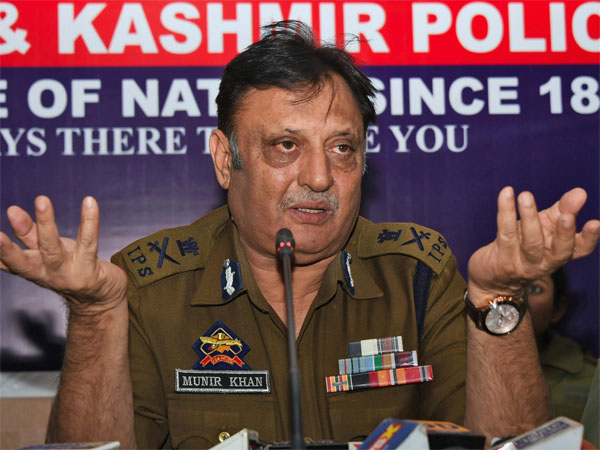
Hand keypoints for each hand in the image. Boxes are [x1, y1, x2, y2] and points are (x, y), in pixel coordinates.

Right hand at [0, 196, 127, 314]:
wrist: (102, 299)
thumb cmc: (72, 270)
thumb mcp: (47, 253)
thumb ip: (30, 234)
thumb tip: (11, 211)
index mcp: (32, 269)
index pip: (8, 262)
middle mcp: (46, 274)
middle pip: (24, 262)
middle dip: (8, 249)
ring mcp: (68, 274)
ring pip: (53, 248)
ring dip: (46, 224)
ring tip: (41, 200)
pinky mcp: (90, 271)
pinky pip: (88, 243)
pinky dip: (89, 221)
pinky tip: (89, 202)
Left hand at [467, 186, 599, 301]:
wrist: (493, 277)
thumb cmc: (523, 245)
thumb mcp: (545, 227)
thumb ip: (563, 209)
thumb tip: (580, 192)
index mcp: (559, 253)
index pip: (580, 249)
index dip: (589, 239)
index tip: (595, 223)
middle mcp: (545, 262)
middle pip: (559, 250)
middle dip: (564, 233)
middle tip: (566, 216)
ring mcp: (523, 263)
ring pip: (530, 242)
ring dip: (529, 217)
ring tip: (526, 195)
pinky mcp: (502, 259)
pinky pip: (505, 233)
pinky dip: (506, 212)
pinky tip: (506, 194)